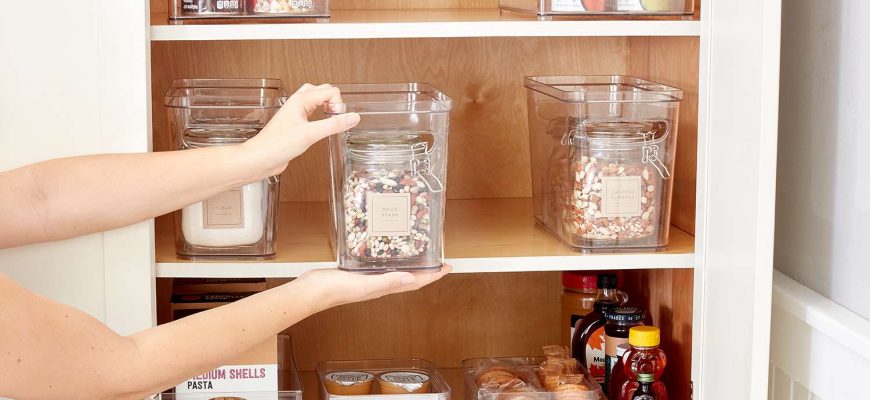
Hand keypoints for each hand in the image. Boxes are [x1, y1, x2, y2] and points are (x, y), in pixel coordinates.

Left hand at [240, 83, 359, 177]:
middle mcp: (298, 103)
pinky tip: (322, 128)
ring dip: (327, 107)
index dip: (338, 104)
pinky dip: (321, 116)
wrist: (260, 158)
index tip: (338, 119)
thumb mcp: (310, 134)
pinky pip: (312, 112)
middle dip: (334, 102)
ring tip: (331, 120)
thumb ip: (334, 125)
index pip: (329, 91)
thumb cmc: (277, 145)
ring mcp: (296, 113)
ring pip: (317, 100)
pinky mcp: (296, 124)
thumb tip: (353, 117)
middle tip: (336, 118)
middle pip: (323, 91)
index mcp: (301, 100)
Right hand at [296, 265, 452, 310]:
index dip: (433, 276)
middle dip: (426, 270)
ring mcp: (369, 279)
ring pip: (396, 272)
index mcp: (384, 288)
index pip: (415, 282)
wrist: (311, 291)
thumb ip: (386, 282)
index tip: (447, 267)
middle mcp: (380, 284)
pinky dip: (390, 259)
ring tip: (420, 254)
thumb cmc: (335, 289)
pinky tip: (388, 251)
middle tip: (438, 260)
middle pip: (410, 278)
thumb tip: (410, 279)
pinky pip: (381, 266)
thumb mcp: (364, 284)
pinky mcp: (359, 272)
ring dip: (410, 265)